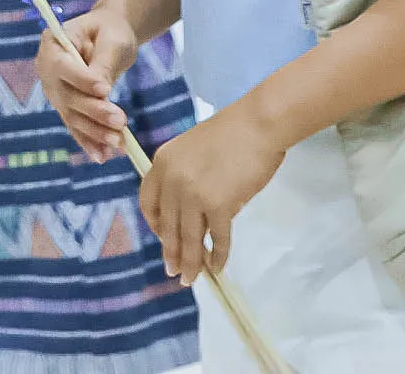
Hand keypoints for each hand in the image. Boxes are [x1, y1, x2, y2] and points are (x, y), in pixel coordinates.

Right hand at [36, 4, 138, 163]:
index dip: (82, 80)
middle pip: (66, 96)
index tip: (105, 90)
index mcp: (52, 44)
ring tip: (119, 143)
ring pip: (72, 115)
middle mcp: (46, 70)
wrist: (108, 38)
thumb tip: (101, 90)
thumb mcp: (112, 39)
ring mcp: (55, 91)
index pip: (62, 66)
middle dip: (93, 111)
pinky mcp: (66, 107)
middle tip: (120, 120)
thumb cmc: (110, 32)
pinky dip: (89, 142)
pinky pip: (76, 127)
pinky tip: (102, 156)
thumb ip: (104, 62)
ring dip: (94, 132)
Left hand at [139, 100, 288, 286]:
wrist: (256, 125)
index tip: (162, 238)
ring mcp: (193, 194)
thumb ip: (184, 178)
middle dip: (171, 252)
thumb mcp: (191, 152)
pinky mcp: (218, 205)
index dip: (154, 225)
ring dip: (191, 263)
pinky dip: (219, 256)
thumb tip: (192, 211)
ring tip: (190, 279)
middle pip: (167, 225)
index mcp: (161, 163)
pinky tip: (218, 268)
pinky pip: (217, 238)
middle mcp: (171, 180)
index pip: (148, 202)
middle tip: (174, 271)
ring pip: (189, 238)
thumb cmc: (230, 135)